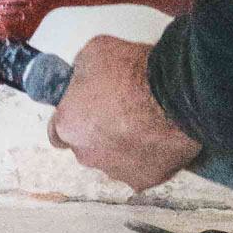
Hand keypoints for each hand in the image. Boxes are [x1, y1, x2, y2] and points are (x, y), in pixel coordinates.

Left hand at [47, 34, 200, 192]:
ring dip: (123, 146)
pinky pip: (141, 168)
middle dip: (99, 133)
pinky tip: (159, 137)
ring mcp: (117, 171)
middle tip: (121, 111)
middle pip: (88, 147)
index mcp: (68, 126)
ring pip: (114, 160)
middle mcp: (88, 155)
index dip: (72, 119)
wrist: (176, 93)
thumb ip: (81, 73)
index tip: (84, 111)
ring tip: (145, 123)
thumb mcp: (94, 53)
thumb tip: (82, 77)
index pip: (57, 132)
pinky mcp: (145, 179)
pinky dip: (148, 157)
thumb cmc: (135, 72)